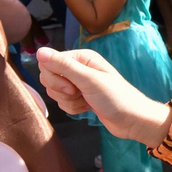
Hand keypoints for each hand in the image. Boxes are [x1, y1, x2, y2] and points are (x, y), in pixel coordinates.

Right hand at [36, 47, 171, 143]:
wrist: (132, 120)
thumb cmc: (115, 98)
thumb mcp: (89, 80)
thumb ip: (64, 66)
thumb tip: (39, 51)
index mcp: (81, 57)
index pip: (48, 62)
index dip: (55, 78)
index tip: (72, 87)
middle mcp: (78, 67)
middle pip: (49, 77)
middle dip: (61, 91)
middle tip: (79, 94)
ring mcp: (78, 83)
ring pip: (55, 92)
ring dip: (69, 101)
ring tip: (87, 102)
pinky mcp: (79, 97)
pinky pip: (63, 102)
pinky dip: (73, 108)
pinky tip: (87, 108)